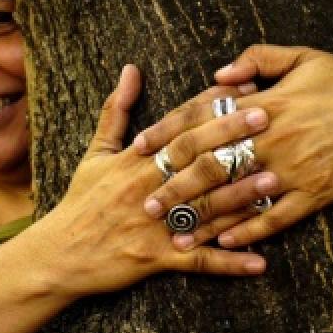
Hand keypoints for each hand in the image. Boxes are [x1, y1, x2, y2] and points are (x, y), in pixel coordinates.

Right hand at [36, 65, 269, 299]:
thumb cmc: (80, 200)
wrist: (59, 252)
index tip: (239, 90)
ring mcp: (153, 224)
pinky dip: (227, 263)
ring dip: (238, 195)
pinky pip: (196, 260)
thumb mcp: (95, 152)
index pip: (176, 127)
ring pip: (201, 207)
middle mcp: (146, 188)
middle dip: (229, 137)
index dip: (208, 107)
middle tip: (265, 118)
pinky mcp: (155, 257)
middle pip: (192, 157)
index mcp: (133, 161)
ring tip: (272, 181)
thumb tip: (129, 70)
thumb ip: (114, 112)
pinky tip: (258, 262)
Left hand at [140, 44, 332, 250]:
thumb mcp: (304, 58)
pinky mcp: (314, 194)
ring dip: (203, 217)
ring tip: (175, 235)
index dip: (166, 132)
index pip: (200, 119)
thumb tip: (219, 75)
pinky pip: (276, 218)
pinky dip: (249, 232)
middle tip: (146, 203)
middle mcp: (270, 140)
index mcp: (262, 106)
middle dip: (175, 185)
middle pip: (210, 164)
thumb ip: (258, 59)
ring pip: (237, 198)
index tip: (138, 146)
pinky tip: (223, 242)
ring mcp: (292, 170)